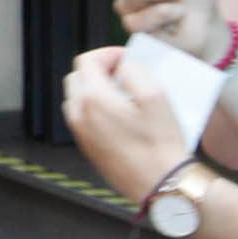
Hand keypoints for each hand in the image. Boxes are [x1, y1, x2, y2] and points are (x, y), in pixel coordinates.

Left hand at [61, 46, 187, 200]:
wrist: (160, 184)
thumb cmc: (161, 144)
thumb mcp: (156, 96)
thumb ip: (135, 71)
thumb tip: (123, 66)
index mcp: (94, 99)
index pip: (87, 61)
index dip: (108, 54)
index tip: (127, 60)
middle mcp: (80, 115)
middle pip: (77, 77)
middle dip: (98, 70)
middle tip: (123, 73)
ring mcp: (82, 134)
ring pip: (76, 98)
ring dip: (94, 89)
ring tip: (121, 94)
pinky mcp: (88, 148)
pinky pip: (82, 118)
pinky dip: (95, 109)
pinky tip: (120, 116)